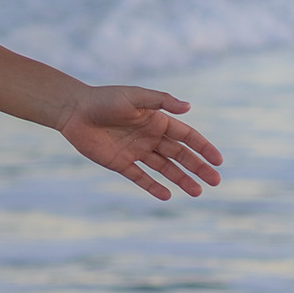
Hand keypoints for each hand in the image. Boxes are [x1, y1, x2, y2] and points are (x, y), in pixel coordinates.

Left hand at [59, 86, 222, 200]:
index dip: (203, 148)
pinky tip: (167, 195)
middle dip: (198, 168)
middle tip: (215, 181)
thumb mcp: (135, 97)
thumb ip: (161, 101)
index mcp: (157, 120)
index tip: (219, 161)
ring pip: (164, 168)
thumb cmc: (105, 99)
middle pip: (180, 155)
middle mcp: (150, 137)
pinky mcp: (120, 163)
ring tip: (198, 192)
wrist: (74, 111)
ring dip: (181, 179)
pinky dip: (153, 187)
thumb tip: (189, 107)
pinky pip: (141, 177)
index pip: (186, 136)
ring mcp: (136, 151)